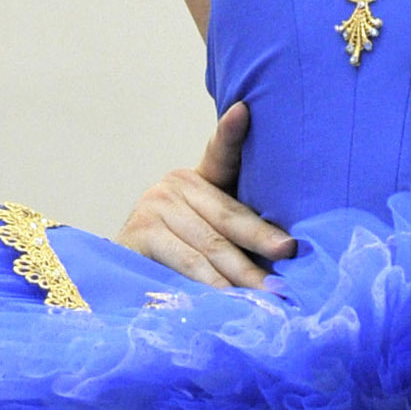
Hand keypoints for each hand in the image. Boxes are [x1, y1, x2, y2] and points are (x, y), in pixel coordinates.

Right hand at [119, 106, 293, 288]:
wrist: (122, 276)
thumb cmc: (180, 254)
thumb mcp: (211, 231)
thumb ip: (238, 226)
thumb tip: (288, 247)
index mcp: (198, 179)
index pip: (221, 154)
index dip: (231, 133)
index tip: (243, 111)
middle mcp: (175, 185)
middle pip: (227, 216)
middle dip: (261, 239)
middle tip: (288, 252)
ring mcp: (153, 208)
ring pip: (209, 245)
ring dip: (241, 273)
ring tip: (267, 292)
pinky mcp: (140, 235)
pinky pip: (184, 263)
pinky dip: (209, 284)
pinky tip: (227, 298)